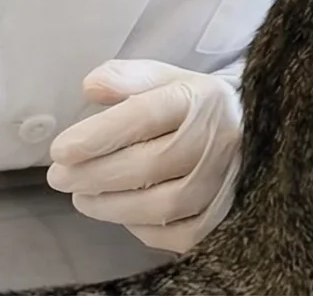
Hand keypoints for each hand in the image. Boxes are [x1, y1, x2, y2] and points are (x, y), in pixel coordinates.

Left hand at [47, 59, 242, 253]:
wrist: (253, 132)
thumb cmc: (195, 106)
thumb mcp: (164, 78)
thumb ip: (125, 78)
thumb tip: (90, 87)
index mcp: (199, 97)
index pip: (144, 116)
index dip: (98, 135)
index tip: (60, 150)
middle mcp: (219, 139)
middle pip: (150, 163)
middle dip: (95, 175)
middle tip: (59, 178)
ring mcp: (227, 181)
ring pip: (164, 204)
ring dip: (113, 206)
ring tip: (82, 198)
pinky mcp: (228, 215)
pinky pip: (183, 234)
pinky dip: (146, 230)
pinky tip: (123, 216)